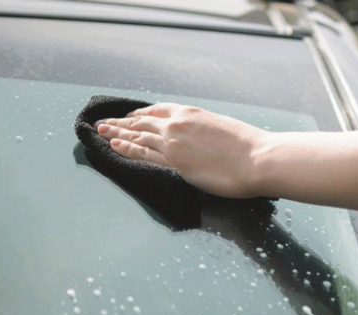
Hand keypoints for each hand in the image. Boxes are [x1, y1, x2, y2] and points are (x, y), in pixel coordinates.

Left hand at [96, 103, 267, 197]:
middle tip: (104, 122)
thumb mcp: (225, 129)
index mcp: (192, 113)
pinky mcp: (174, 161)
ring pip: (137, 135)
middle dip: (121, 121)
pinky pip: (142, 153)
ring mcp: (173, 142)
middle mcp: (177, 123)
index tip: (131, 116)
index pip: (158, 111)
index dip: (141, 114)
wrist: (258, 159)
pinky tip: (113, 145)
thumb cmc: (251, 147)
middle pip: (141, 121)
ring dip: (116, 132)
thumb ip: (207, 130)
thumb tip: (204, 139)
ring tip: (100, 131)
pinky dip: (125, 147)